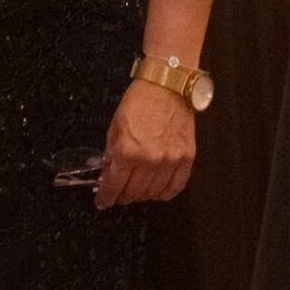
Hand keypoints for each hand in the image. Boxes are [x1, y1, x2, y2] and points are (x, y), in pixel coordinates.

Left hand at [96, 79, 194, 210]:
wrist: (166, 87)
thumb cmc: (138, 103)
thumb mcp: (114, 128)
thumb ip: (111, 154)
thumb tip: (107, 175)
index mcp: (127, 152)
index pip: (114, 185)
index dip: (106, 197)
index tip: (102, 202)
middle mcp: (149, 161)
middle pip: (134, 192)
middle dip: (123, 197)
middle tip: (119, 195)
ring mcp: (170, 161)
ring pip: (153, 193)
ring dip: (142, 195)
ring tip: (136, 192)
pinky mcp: (186, 159)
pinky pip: (176, 187)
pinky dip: (165, 193)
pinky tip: (157, 191)